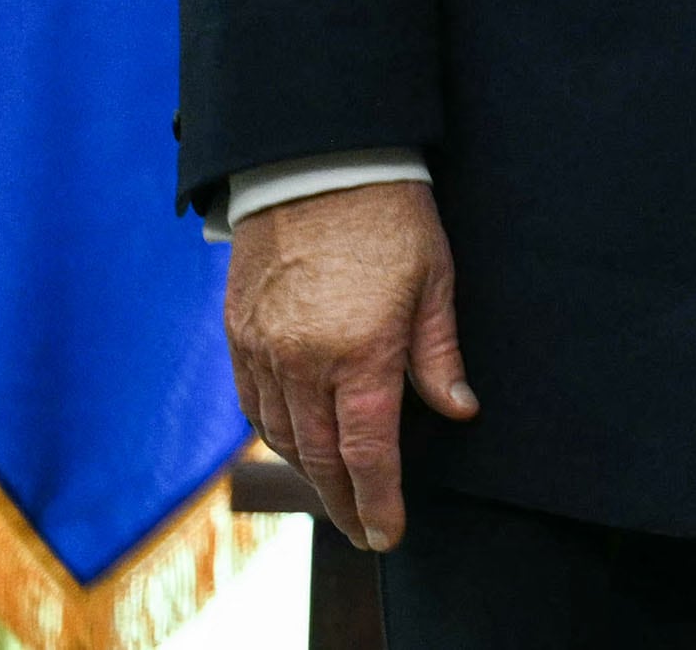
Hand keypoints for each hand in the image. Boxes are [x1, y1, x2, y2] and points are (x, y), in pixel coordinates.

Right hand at [226, 179, 474, 553]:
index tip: (388, 533)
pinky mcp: (237, 334)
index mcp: (361, 351)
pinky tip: (295, 444)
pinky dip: (274, 435)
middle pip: (321, 456)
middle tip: (363, 530)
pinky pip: (251, 405)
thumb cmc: (391, 217)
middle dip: (344, 501)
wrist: (317, 162)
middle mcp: (304, 361)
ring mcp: (263, 350)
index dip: (378, 499)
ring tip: (336, 493)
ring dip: (308, 472)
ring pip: (282, 437)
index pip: (368, 451)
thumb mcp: (435, 280)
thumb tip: (458, 411)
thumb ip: (439, 354)